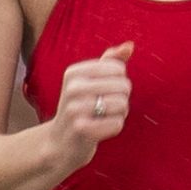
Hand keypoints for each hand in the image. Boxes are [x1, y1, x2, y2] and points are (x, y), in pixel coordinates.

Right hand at [51, 41, 132, 167]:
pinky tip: (100, 130)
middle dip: (122, 99)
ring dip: (120, 114)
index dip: (119, 82)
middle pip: (123, 86)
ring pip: (122, 104)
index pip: (118, 68)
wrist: (60, 143)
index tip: (103, 92)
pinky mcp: (82, 129)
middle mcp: (73, 88)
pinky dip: (115, 128)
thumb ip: (110, 61)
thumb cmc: (80, 108)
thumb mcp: (90, 81)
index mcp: (74, 72)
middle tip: (104, 108)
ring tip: (103, 118)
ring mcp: (76, 109)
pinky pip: (118, 124)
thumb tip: (130, 45)